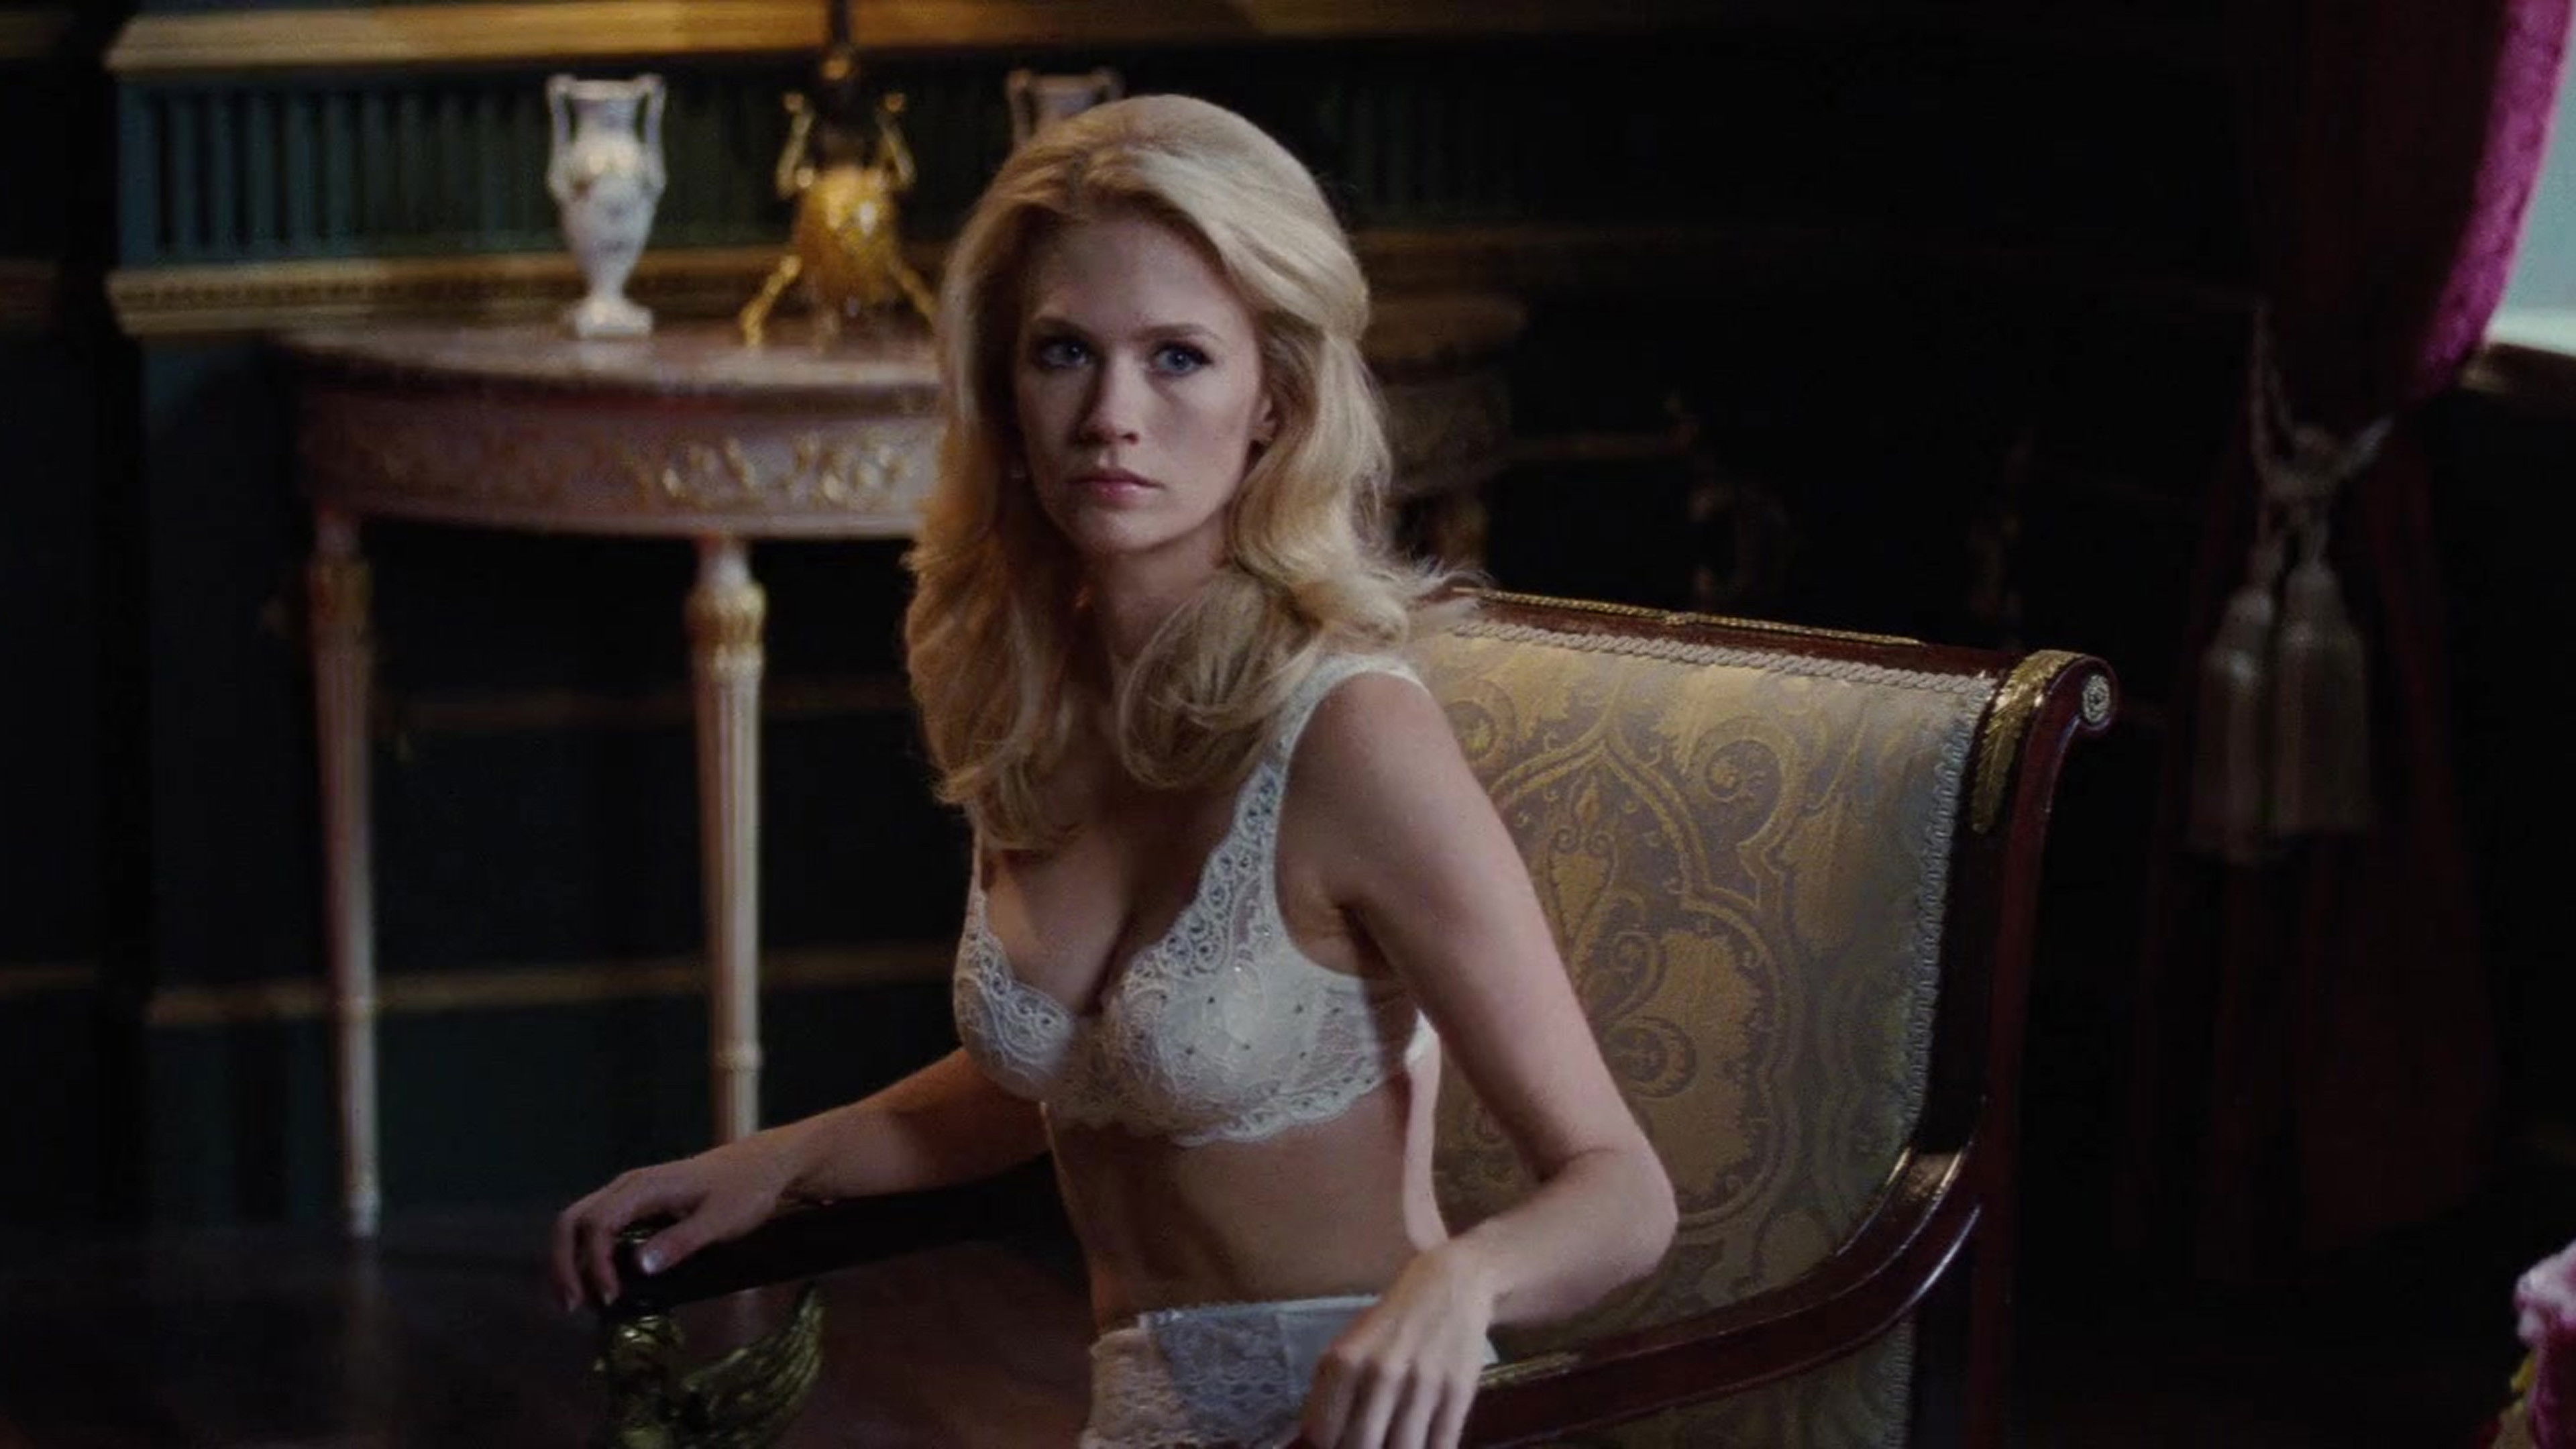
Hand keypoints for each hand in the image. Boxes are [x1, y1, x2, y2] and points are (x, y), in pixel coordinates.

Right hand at [548, 1132, 800, 1312]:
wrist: (763, 1164)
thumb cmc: (746, 1189)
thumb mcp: (723, 1219)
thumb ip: (683, 1241)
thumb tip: (640, 1266)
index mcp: (645, 1187)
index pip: (598, 1223)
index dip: (595, 1263)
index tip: (610, 1298)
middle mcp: (628, 1187)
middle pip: (574, 1219)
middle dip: (564, 1263)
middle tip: (572, 1306)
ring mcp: (629, 1193)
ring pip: (579, 1220)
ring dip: (569, 1259)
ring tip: (576, 1300)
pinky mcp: (635, 1204)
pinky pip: (596, 1225)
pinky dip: (585, 1253)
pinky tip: (594, 1281)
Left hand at [1298, 1243, 1494, 1448]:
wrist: (1450, 1287)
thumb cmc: (1390, 1323)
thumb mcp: (1349, 1347)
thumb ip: (1330, 1393)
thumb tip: (1308, 1444)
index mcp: (1344, 1361)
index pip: (1322, 1434)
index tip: (1334, 1445)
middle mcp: (1380, 1373)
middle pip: (1360, 1447)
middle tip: (1361, 1445)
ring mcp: (1422, 1385)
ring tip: (1390, 1441)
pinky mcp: (1458, 1393)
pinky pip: (1439, 1446)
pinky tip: (1420, 1444)